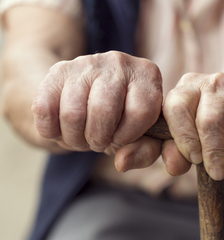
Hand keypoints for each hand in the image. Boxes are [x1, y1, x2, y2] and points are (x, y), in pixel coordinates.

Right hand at [32, 51, 162, 169]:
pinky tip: (64, 129)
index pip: (140, 112)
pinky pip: (44, 111)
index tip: (121, 138)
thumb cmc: (124, 121)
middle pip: (103, 112)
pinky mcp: (56, 72)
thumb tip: (122, 162)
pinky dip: (52, 132)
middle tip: (98, 141)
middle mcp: (118, 62)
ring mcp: (85, 64)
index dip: (128, 136)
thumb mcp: (144, 137)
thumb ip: (144, 152)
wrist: (90, 96)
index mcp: (146, 76)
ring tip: (82, 136)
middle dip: (98, 140)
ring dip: (75, 139)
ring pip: (72, 114)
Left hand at [162, 72, 223, 182]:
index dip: (184, 139)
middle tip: (215, 172)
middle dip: (212, 155)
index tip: (193, 158)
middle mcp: (217, 85)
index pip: (178, 107)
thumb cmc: (203, 142)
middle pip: (210, 122)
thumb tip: (174, 166)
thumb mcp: (184, 146)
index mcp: (189, 87)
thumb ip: (174, 155)